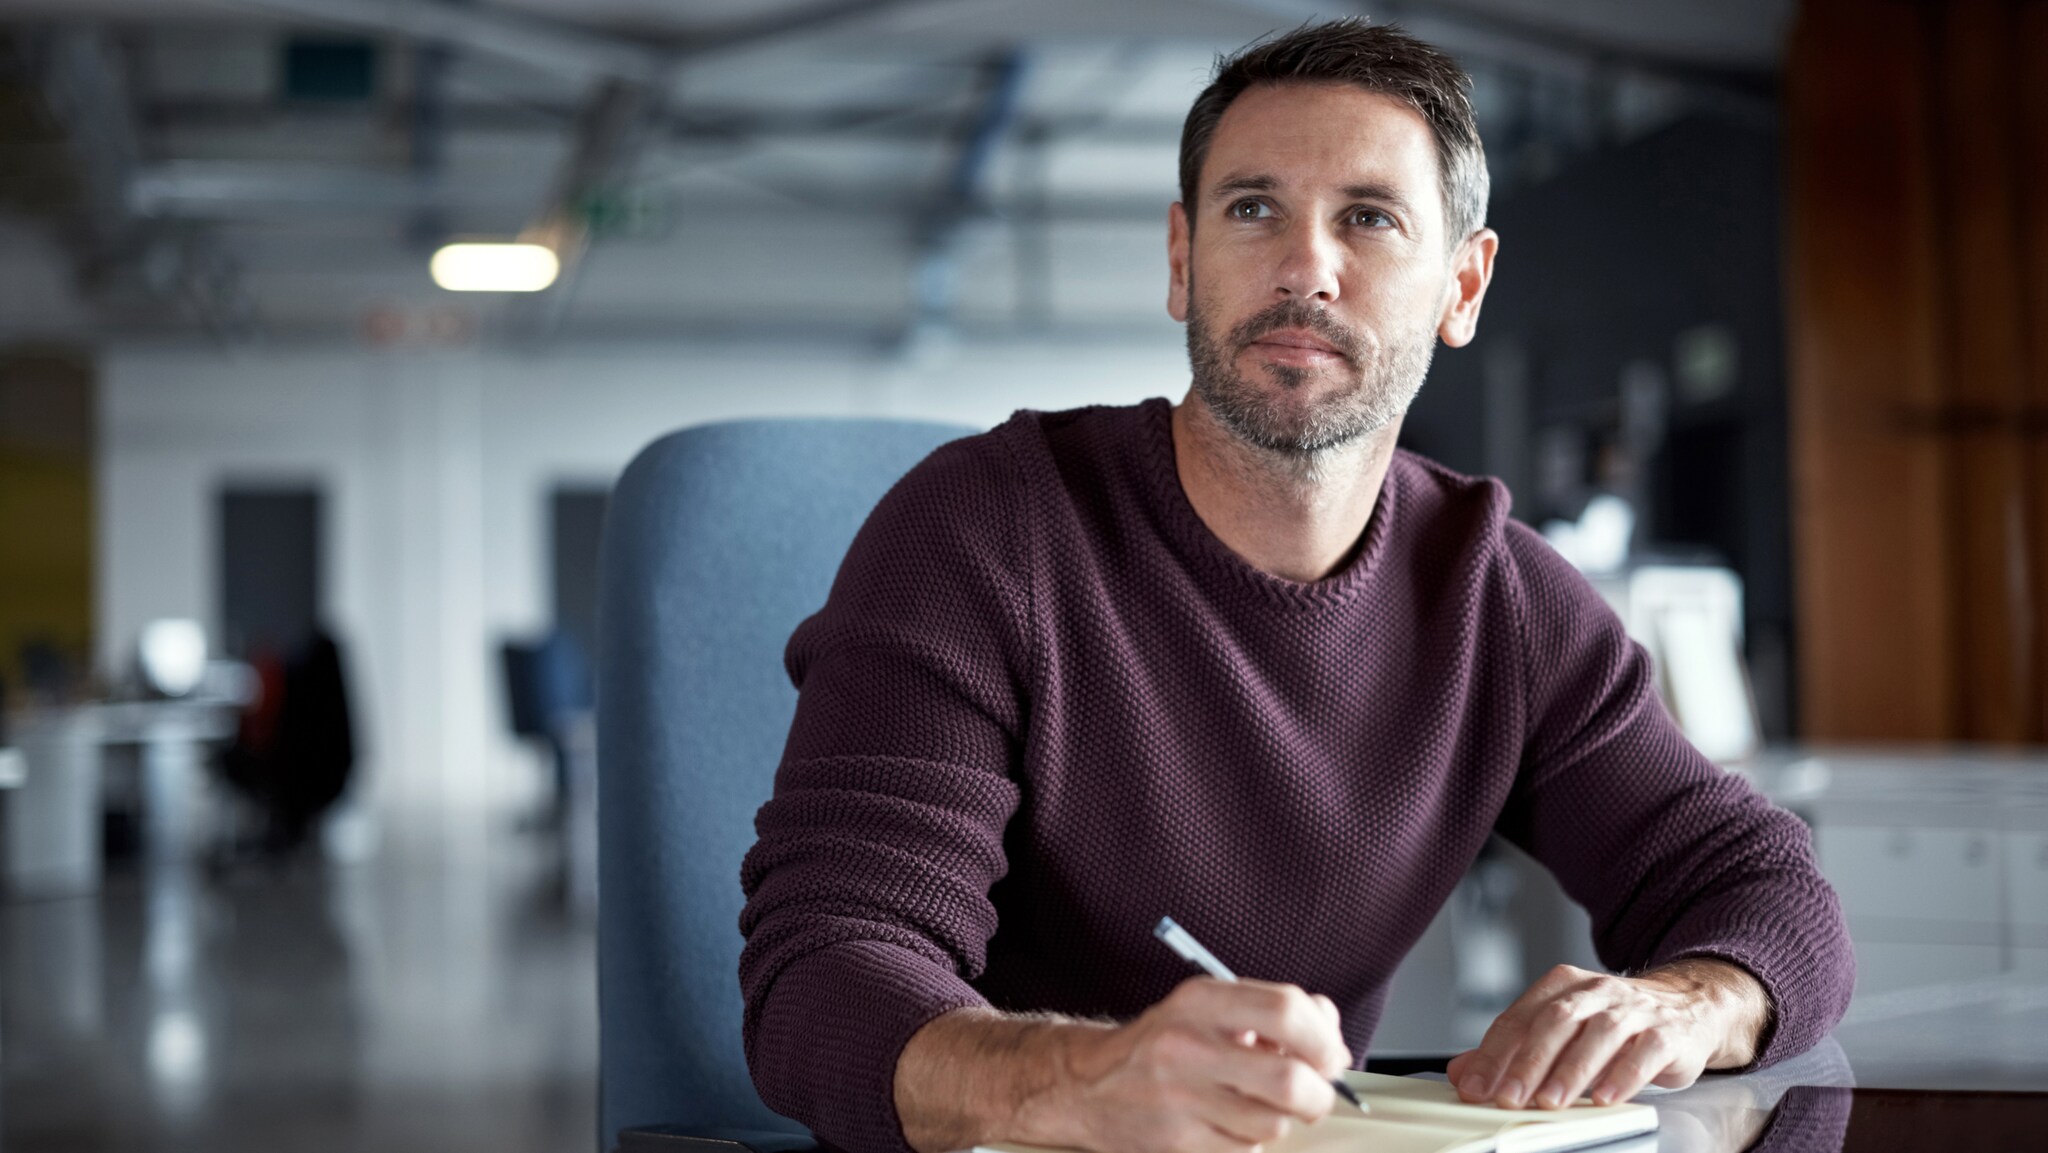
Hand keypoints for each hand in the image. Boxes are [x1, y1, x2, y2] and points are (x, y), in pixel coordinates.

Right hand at [1013, 977, 1351, 1152]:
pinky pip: (1246, 1148)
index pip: (1287, 1010)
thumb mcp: (1207, 1007)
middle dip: (1319, 1094)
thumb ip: (1270, 1010)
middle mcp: (1189, 1045)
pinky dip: (1250, 1139)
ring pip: (1273, 1122)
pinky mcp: (1179, 1140)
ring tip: (1257, 1103)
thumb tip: (1330, 1030)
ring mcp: (1181, 1097)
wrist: (1086, 1084)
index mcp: (1201, 1000)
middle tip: (1316, 1093)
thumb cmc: (1160, 1044)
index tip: (1331, 1054)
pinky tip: (1229, 1120)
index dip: (1324, 1037)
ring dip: (1280, 1119)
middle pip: (1291, 1079)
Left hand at [1446, 960, 1769, 1110]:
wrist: (1689, 1008)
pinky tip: (1606, 1097)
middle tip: (1508, 1098)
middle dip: (1528, 1062)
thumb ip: (1513, 1050)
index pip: (1520, 1019)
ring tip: (1550, 1102)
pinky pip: (1644, 1052)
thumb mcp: (1563, 1030)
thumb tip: (1464, 1073)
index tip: (1475, 1087)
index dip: (1494, 1054)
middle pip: (1555, 1022)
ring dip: (1571, 1071)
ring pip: (1598, 1035)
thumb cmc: (1615, 1024)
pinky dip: (1623, 1075)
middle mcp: (1596, 992)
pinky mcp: (1668, 1033)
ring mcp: (1634, 1010)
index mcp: (1563, 987)